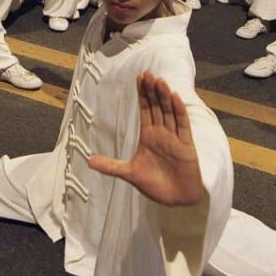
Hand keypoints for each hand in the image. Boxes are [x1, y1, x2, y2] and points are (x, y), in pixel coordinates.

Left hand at [88, 72, 204, 206]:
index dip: (143, 95)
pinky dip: (179, 112)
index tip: (139, 78)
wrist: (176, 200)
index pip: (145, 111)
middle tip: (147, 74)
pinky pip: (182, 126)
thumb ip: (111, 166)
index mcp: (148, 137)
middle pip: (157, 108)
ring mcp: (175, 139)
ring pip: (169, 113)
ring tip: (159, 81)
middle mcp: (162, 134)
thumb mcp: (130, 173)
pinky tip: (175, 98)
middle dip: (152, 91)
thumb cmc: (156, 185)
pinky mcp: (186, 146)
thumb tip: (89, 161)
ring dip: (164, 97)